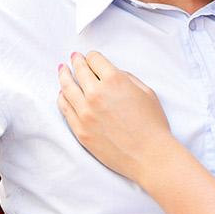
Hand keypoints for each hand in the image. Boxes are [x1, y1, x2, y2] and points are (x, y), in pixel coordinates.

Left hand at [57, 51, 176, 185]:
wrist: (150, 156)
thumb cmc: (152, 125)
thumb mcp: (146, 91)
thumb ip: (126, 77)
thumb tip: (110, 73)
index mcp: (114, 80)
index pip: (94, 60)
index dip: (92, 56)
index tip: (90, 57)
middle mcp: (96, 94)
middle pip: (79, 71)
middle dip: (76, 61)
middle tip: (74, 57)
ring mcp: (85, 113)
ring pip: (67, 88)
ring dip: (64, 76)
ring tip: (62, 70)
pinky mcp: (80, 131)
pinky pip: (65, 109)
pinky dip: (62, 98)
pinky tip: (62, 94)